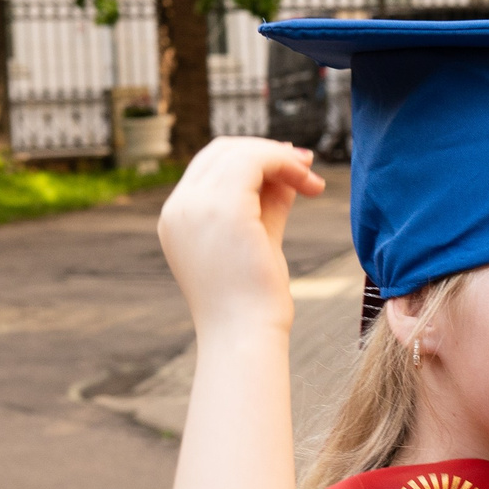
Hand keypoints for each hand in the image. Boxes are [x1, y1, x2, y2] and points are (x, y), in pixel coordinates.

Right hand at [155, 138, 325, 336]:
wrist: (245, 336)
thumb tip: (288, 171)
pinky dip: (285, 163)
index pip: (211, 167)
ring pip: (240, 152)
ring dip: (281, 158)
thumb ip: (268, 203)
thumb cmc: (253, 301)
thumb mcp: (258, 240)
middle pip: (221, 152)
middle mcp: (179, 208)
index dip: (252, 159)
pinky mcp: (223, 207)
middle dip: (267, 153)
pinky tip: (308, 183)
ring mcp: (195, 206)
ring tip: (311, 180)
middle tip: (306, 166)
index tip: (291, 167)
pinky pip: (255, 161)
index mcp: (178, 219)